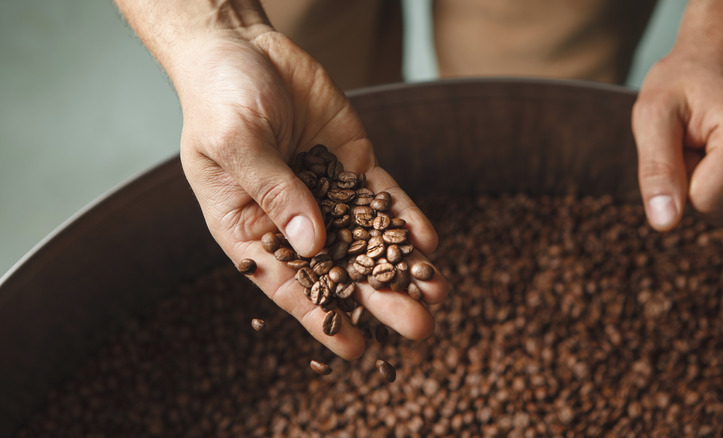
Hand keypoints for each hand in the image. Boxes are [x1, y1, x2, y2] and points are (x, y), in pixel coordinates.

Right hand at [172, 31, 447, 358]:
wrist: (243, 47)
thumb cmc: (219, 99)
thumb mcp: (236, 143)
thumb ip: (274, 191)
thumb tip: (314, 244)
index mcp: (250, 228)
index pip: (288, 285)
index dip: (322, 320)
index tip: (358, 353)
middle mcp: (292, 219)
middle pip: (340, 269)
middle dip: (380, 299)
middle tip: (419, 328)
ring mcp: (327, 192)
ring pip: (369, 238)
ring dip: (402, 265)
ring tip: (438, 292)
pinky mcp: (353, 165)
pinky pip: (383, 196)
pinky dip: (404, 217)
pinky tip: (429, 240)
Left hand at [632, 11, 722, 230]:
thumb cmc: (685, 76)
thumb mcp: (654, 114)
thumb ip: (656, 170)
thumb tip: (664, 223)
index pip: (703, 204)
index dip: (678, 180)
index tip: (681, 141)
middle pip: (718, 213)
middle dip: (692, 184)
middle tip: (691, 140)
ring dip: (705, 184)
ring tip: (704, 142)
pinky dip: (720, 183)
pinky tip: (718, 150)